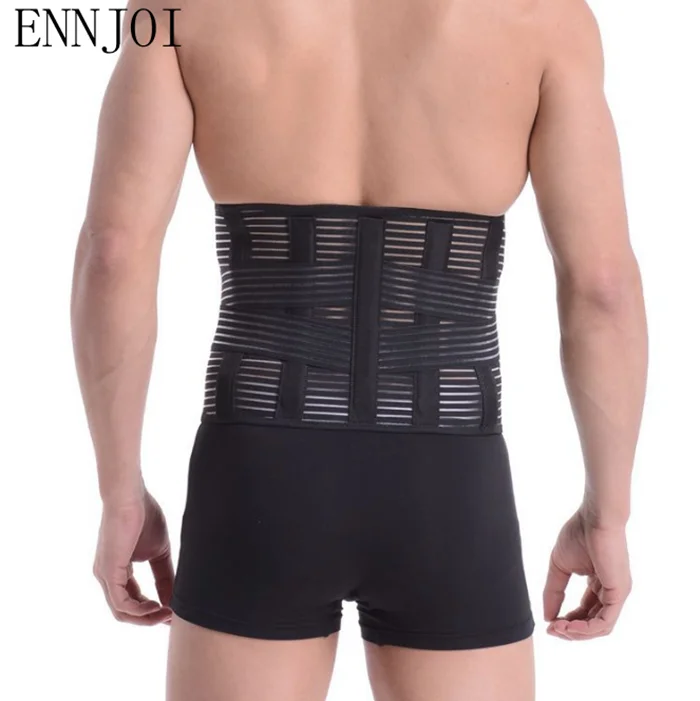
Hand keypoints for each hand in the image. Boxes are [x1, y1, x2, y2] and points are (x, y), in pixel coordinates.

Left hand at [93, 490, 173, 624]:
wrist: (130, 496)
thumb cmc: (144, 516)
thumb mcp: (159, 551)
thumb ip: (165, 574)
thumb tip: (174, 597)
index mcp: (117, 571)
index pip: (133, 600)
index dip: (153, 610)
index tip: (174, 612)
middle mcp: (106, 577)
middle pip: (126, 612)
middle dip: (150, 619)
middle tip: (172, 619)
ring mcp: (105, 576)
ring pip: (122, 612)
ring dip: (146, 618)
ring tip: (168, 613)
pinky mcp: (108, 572)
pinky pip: (122, 603)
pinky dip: (140, 610)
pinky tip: (158, 606)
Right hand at [543, 507, 631, 639]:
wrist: (595, 517)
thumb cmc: (578, 534)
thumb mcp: (559, 566)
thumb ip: (553, 591)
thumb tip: (547, 617)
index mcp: (599, 583)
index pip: (585, 611)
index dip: (567, 621)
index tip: (549, 624)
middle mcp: (610, 591)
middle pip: (592, 622)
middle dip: (571, 630)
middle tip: (551, 630)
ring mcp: (617, 593)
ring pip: (600, 627)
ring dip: (577, 633)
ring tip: (558, 629)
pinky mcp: (619, 592)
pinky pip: (605, 621)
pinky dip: (586, 628)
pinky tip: (568, 626)